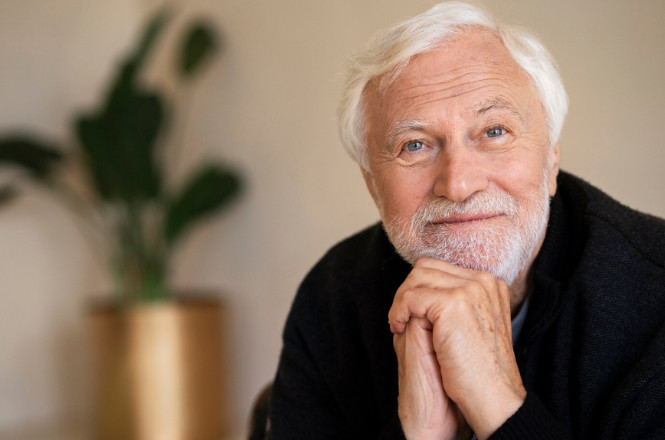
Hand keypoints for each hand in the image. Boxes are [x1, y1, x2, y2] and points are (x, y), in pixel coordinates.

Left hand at [389, 258, 525, 439]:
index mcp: (489, 285)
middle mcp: (483, 281)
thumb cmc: (479, 371)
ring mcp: (471, 289)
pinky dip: (398, 311)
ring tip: (398, 325)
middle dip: (407, 291)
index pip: (440, 269)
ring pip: (417, 278)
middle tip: (399, 318)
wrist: (492, 398)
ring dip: (400, 301)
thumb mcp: (470, 327)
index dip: (418, 288)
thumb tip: (420, 290)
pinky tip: (399, 329)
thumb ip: (453, 304)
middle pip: (426, 268)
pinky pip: (411, 297)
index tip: (410, 314)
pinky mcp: (454, 303)